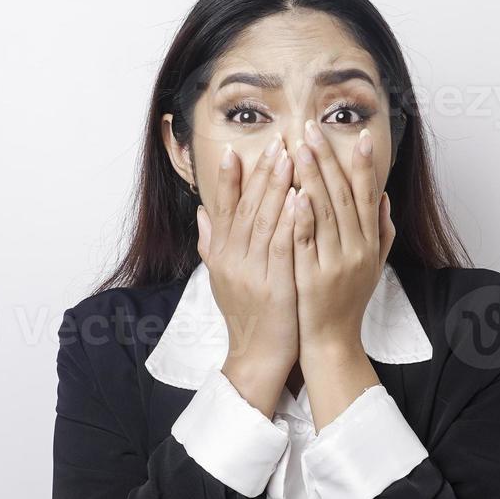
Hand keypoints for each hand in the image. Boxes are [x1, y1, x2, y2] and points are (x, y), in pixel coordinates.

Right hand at [197, 131, 298, 417]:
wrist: (256, 356)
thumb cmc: (246, 316)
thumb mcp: (222, 278)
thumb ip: (211, 242)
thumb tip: (201, 211)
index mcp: (221, 255)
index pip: (222, 209)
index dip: (227, 179)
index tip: (233, 150)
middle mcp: (232, 259)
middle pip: (245, 207)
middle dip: (261, 173)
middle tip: (276, 142)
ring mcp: (252, 272)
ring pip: (264, 221)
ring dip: (277, 187)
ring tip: (289, 158)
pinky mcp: (275, 285)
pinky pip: (282, 246)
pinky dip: (290, 220)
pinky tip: (299, 198)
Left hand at [289, 120, 395, 362]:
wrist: (333, 341)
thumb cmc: (349, 301)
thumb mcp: (374, 266)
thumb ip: (382, 231)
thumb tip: (384, 197)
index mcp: (371, 244)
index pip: (369, 195)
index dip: (365, 165)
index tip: (361, 135)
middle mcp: (357, 250)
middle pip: (344, 196)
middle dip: (329, 160)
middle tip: (313, 129)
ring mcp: (335, 263)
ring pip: (325, 213)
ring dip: (313, 178)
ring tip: (301, 148)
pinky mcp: (312, 276)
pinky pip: (308, 242)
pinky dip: (303, 218)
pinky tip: (296, 194)